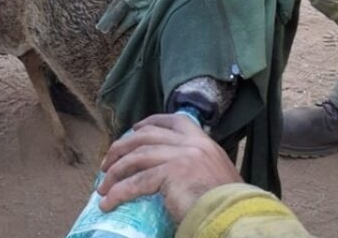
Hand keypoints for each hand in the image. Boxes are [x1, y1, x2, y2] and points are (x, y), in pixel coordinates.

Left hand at [96, 114, 241, 221]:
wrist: (234, 216)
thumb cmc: (228, 204)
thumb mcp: (215, 176)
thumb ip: (197, 167)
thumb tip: (175, 175)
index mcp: (205, 143)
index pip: (175, 121)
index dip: (151, 122)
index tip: (134, 128)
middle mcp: (193, 144)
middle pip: (147, 136)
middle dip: (122, 147)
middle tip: (107, 162)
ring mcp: (182, 156)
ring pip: (137, 157)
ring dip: (115, 171)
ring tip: (103, 186)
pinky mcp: (171, 173)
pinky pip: (136, 182)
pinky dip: (118, 193)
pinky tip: (108, 203)